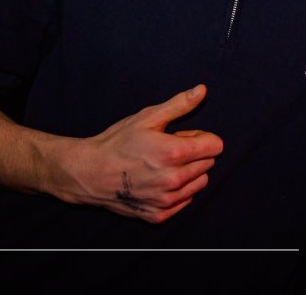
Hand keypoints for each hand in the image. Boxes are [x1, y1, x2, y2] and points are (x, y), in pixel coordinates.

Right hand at [58, 85, 222, 223]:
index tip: (183, 135)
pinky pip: (186, 200)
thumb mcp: (147, 117)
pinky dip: (179, 191)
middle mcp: (173, 180)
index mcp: (174, 153)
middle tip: (169, 149)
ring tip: (163, 165)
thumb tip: (202, 90)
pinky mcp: (159, 215)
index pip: (215, 146)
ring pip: (200, 183)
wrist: (90, 173)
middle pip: (209, 163)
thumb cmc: (117, 142)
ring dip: (189, 172)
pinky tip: (158, 181)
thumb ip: (179, 105)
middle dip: (194, 153)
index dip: (201, 137)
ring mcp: (166, 200)